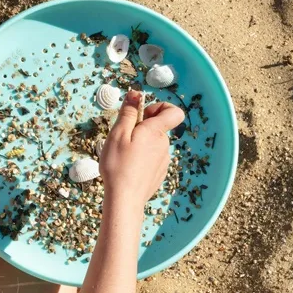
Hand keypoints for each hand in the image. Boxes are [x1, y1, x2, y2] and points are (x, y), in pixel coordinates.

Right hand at [100, 90, 184, 208]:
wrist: (124, 199)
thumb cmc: (118, 165)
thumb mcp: (118, 134)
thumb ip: (128, 112)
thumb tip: (135, 93)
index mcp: (156, 132)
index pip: (174, 111)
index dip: (159, 108)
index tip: (142, 116)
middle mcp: (164, 145)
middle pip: (158, 127)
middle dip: (142, 128)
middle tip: (123, 138)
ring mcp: (163, 160)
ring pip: (154, 144)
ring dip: (140, 144)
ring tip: (123, 155)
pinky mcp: (159, 173)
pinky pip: (152, 158)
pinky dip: (141, 158)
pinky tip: (128, 168)